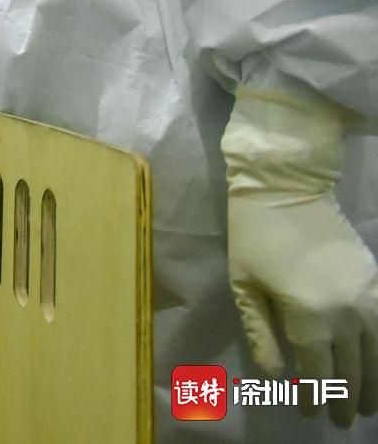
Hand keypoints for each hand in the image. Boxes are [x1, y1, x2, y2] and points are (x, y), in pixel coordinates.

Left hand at [222, 87, 377, 426]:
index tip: (309, 414)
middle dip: (345, 399)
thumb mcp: (245, 287)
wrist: (287, 189)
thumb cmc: (254, 237)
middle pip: (350, 369)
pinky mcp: (377, 282)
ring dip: (373, 384)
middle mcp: (344, 313)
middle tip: (342, 421)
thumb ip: (261, 334)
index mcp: (307, 316)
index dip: (313, 395)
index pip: (315, 370)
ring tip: (369, 408)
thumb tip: (276, 375)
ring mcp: (366, 297)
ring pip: (376, 354)